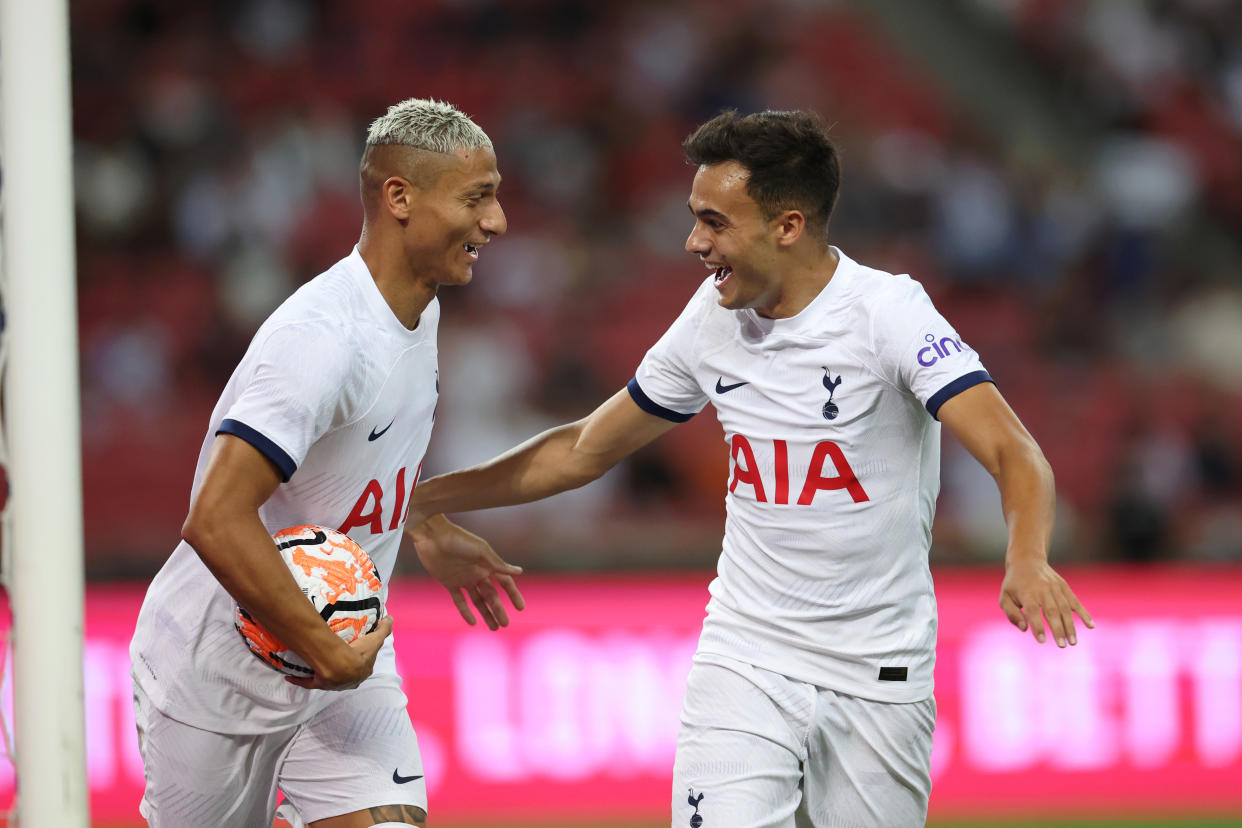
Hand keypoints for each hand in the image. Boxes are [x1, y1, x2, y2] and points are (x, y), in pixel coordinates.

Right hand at [286, 615, 393, 689]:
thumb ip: (385, 629)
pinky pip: (307, 683)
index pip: (364, 665)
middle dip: (342, 668)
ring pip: (327, 679)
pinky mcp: (318, 684)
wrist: (341, 666)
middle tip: (335, 655)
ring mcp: (333, 685)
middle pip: (345, 674)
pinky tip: (291, 676)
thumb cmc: (359, 653)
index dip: (361, 658)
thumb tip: (390, 618)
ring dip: (322, 673)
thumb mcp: (375, 640)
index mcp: (362, 672)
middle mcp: (348, 681)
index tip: (356, 650)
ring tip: (317, 663)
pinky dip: (299, 680)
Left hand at [410, 515, 524, 629]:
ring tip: (494, 628)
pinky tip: (472, 622)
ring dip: (486, 614)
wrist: (433, 535)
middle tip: (505, 624)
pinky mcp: (449, 583)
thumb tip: (519, 571)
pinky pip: (459, 600)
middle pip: (491, 596)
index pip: (505, 582)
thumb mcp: (481, 551)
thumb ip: (498, 564)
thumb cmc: (459, 539)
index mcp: (488, 564)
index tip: (521, 608)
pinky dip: (465, 611)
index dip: (513, 595)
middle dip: (498, 610)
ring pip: (477, 601)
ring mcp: (464, 579)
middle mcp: (478, 573)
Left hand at [999, 560, 1093, 646]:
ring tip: (1073, 642)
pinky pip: (1075, 601)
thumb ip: (1011, 613)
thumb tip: (1024, 628)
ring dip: (1070, 626)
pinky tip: (1091, 626)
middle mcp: (1042, 589)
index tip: (1042, 641)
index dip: (1037, 626)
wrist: (1027, 560)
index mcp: (1026, 593)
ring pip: (1065, 608)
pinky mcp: (1064, 586)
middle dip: (1058, 629)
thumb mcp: (1004, 597)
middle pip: (1051, 611)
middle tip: (1062, 645)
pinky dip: (1084, 613)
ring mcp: (1055, 587)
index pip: (1032, 611)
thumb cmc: (1014, 584)